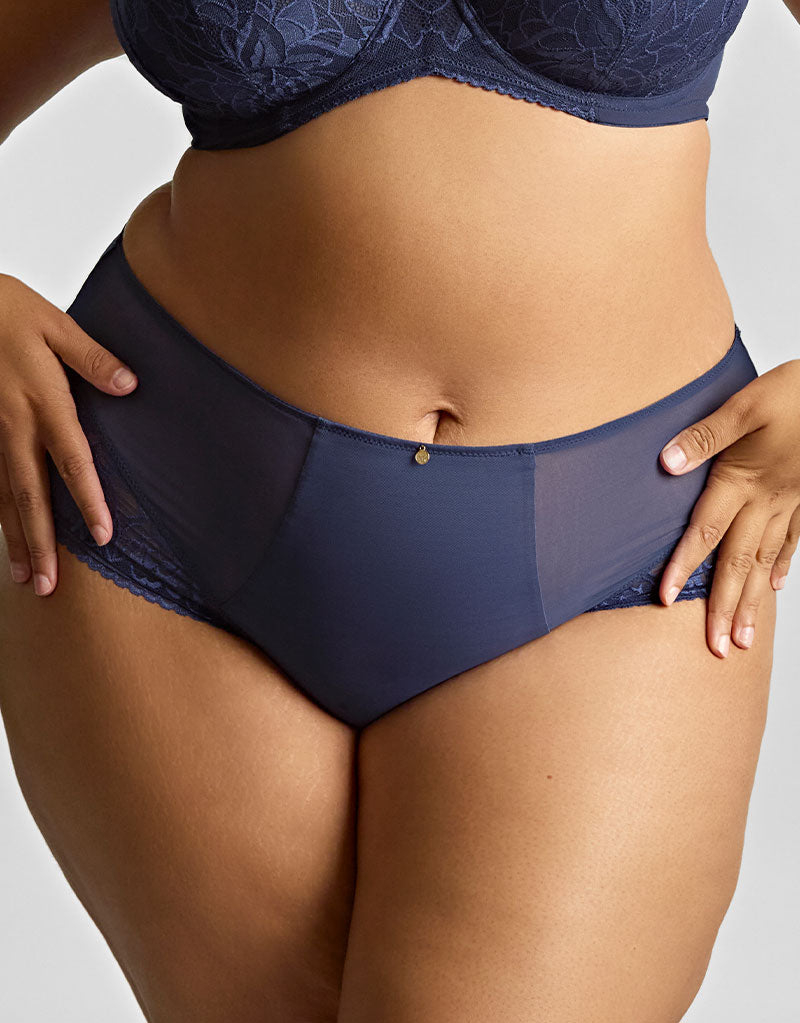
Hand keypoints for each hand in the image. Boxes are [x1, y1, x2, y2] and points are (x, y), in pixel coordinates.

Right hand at [0, 272, 137, 595]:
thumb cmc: (2, 308)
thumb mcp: (53, 324)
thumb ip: (92, 358)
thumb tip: (130, 385)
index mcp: (41, 400)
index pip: (72, 461)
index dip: (87, 500)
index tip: (101, 537)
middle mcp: (11, 425)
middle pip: (30, 494)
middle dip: (40, 543)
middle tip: (49, 586)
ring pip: (2, 496)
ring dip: (14, 539)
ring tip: (26, 579)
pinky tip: (5, 539)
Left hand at [658, 357, 799, 656]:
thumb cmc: (799, 392)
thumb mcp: (747, 404)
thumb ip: (706, 436)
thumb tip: (667, 462)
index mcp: (743, 480)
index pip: (706, 532)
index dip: (683, 566)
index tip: (665, 600)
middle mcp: (766, 500)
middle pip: (738, 561)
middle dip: (724, 606)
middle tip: (716, 648)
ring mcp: (792, 501)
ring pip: (766, 559)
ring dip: (752, 600)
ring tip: (742, 637)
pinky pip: (794, 539)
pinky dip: (782, 565)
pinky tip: (775, 587)